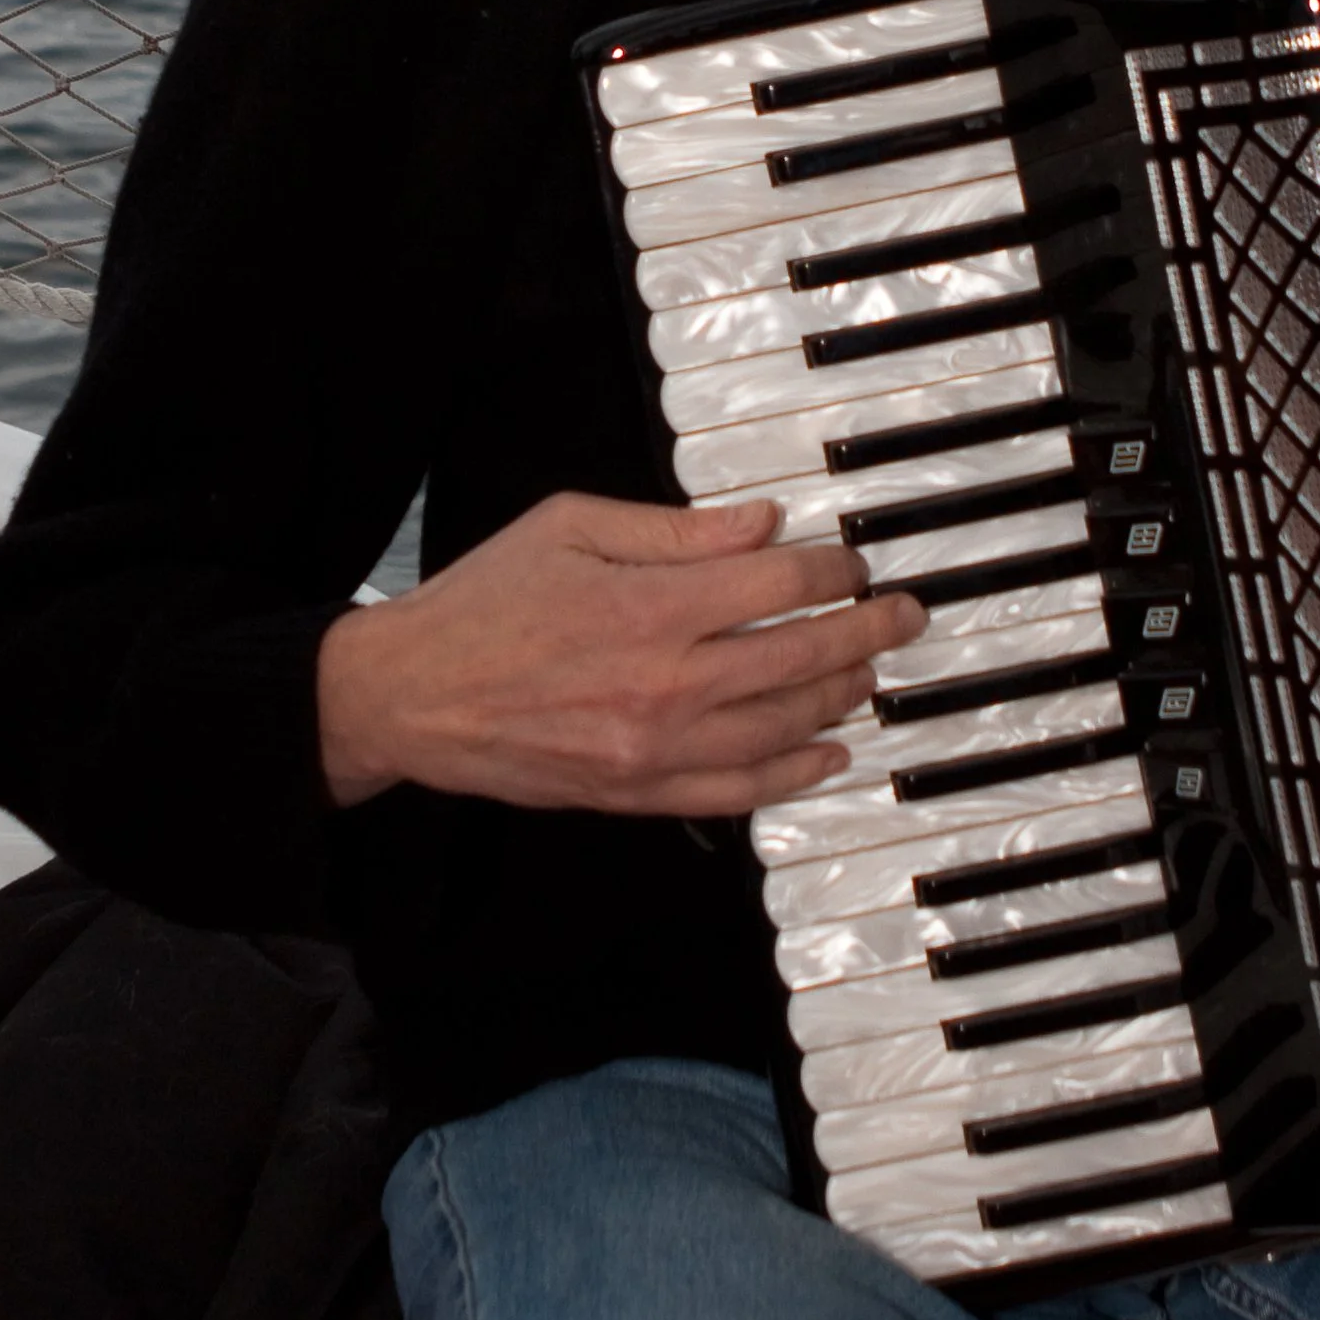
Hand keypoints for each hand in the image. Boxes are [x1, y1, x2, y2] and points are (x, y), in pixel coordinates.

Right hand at [314, 490, 927, 819]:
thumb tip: (760, 525)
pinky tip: (827, 754)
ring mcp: (654, 749)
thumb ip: (674, 530)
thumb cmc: (486, 601)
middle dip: (867, 633)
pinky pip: (738, 792)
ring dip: (841, 698)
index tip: (853, 563)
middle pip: (799, 659)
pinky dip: (792, 775)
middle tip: (905, 615)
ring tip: (873, 672)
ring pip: (781, 729)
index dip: (832, 572)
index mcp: (652, 607)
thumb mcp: (573, 525)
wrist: (413, 695)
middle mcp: (666, 684)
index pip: (779, 587)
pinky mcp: (637, 793)